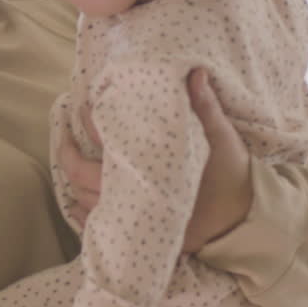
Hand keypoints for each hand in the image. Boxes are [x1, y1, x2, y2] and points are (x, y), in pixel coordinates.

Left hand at [58, 67, 254, 249]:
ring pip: (87, 203)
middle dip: (69, 154)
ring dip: (73, 181)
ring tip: (67, 159)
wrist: (243, 221)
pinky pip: (98, 228)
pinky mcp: (141, 234)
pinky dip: (82, 214)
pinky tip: (76, 202)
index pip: (109, 141)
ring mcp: (137, 218)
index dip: (91, 122)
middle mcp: (138, 196)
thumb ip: (205, 105)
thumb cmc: (231, 175)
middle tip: (63, 134)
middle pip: (85, 177)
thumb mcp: (221, 136)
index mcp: (153, 169)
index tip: (84, 106)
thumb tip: (193, 72)